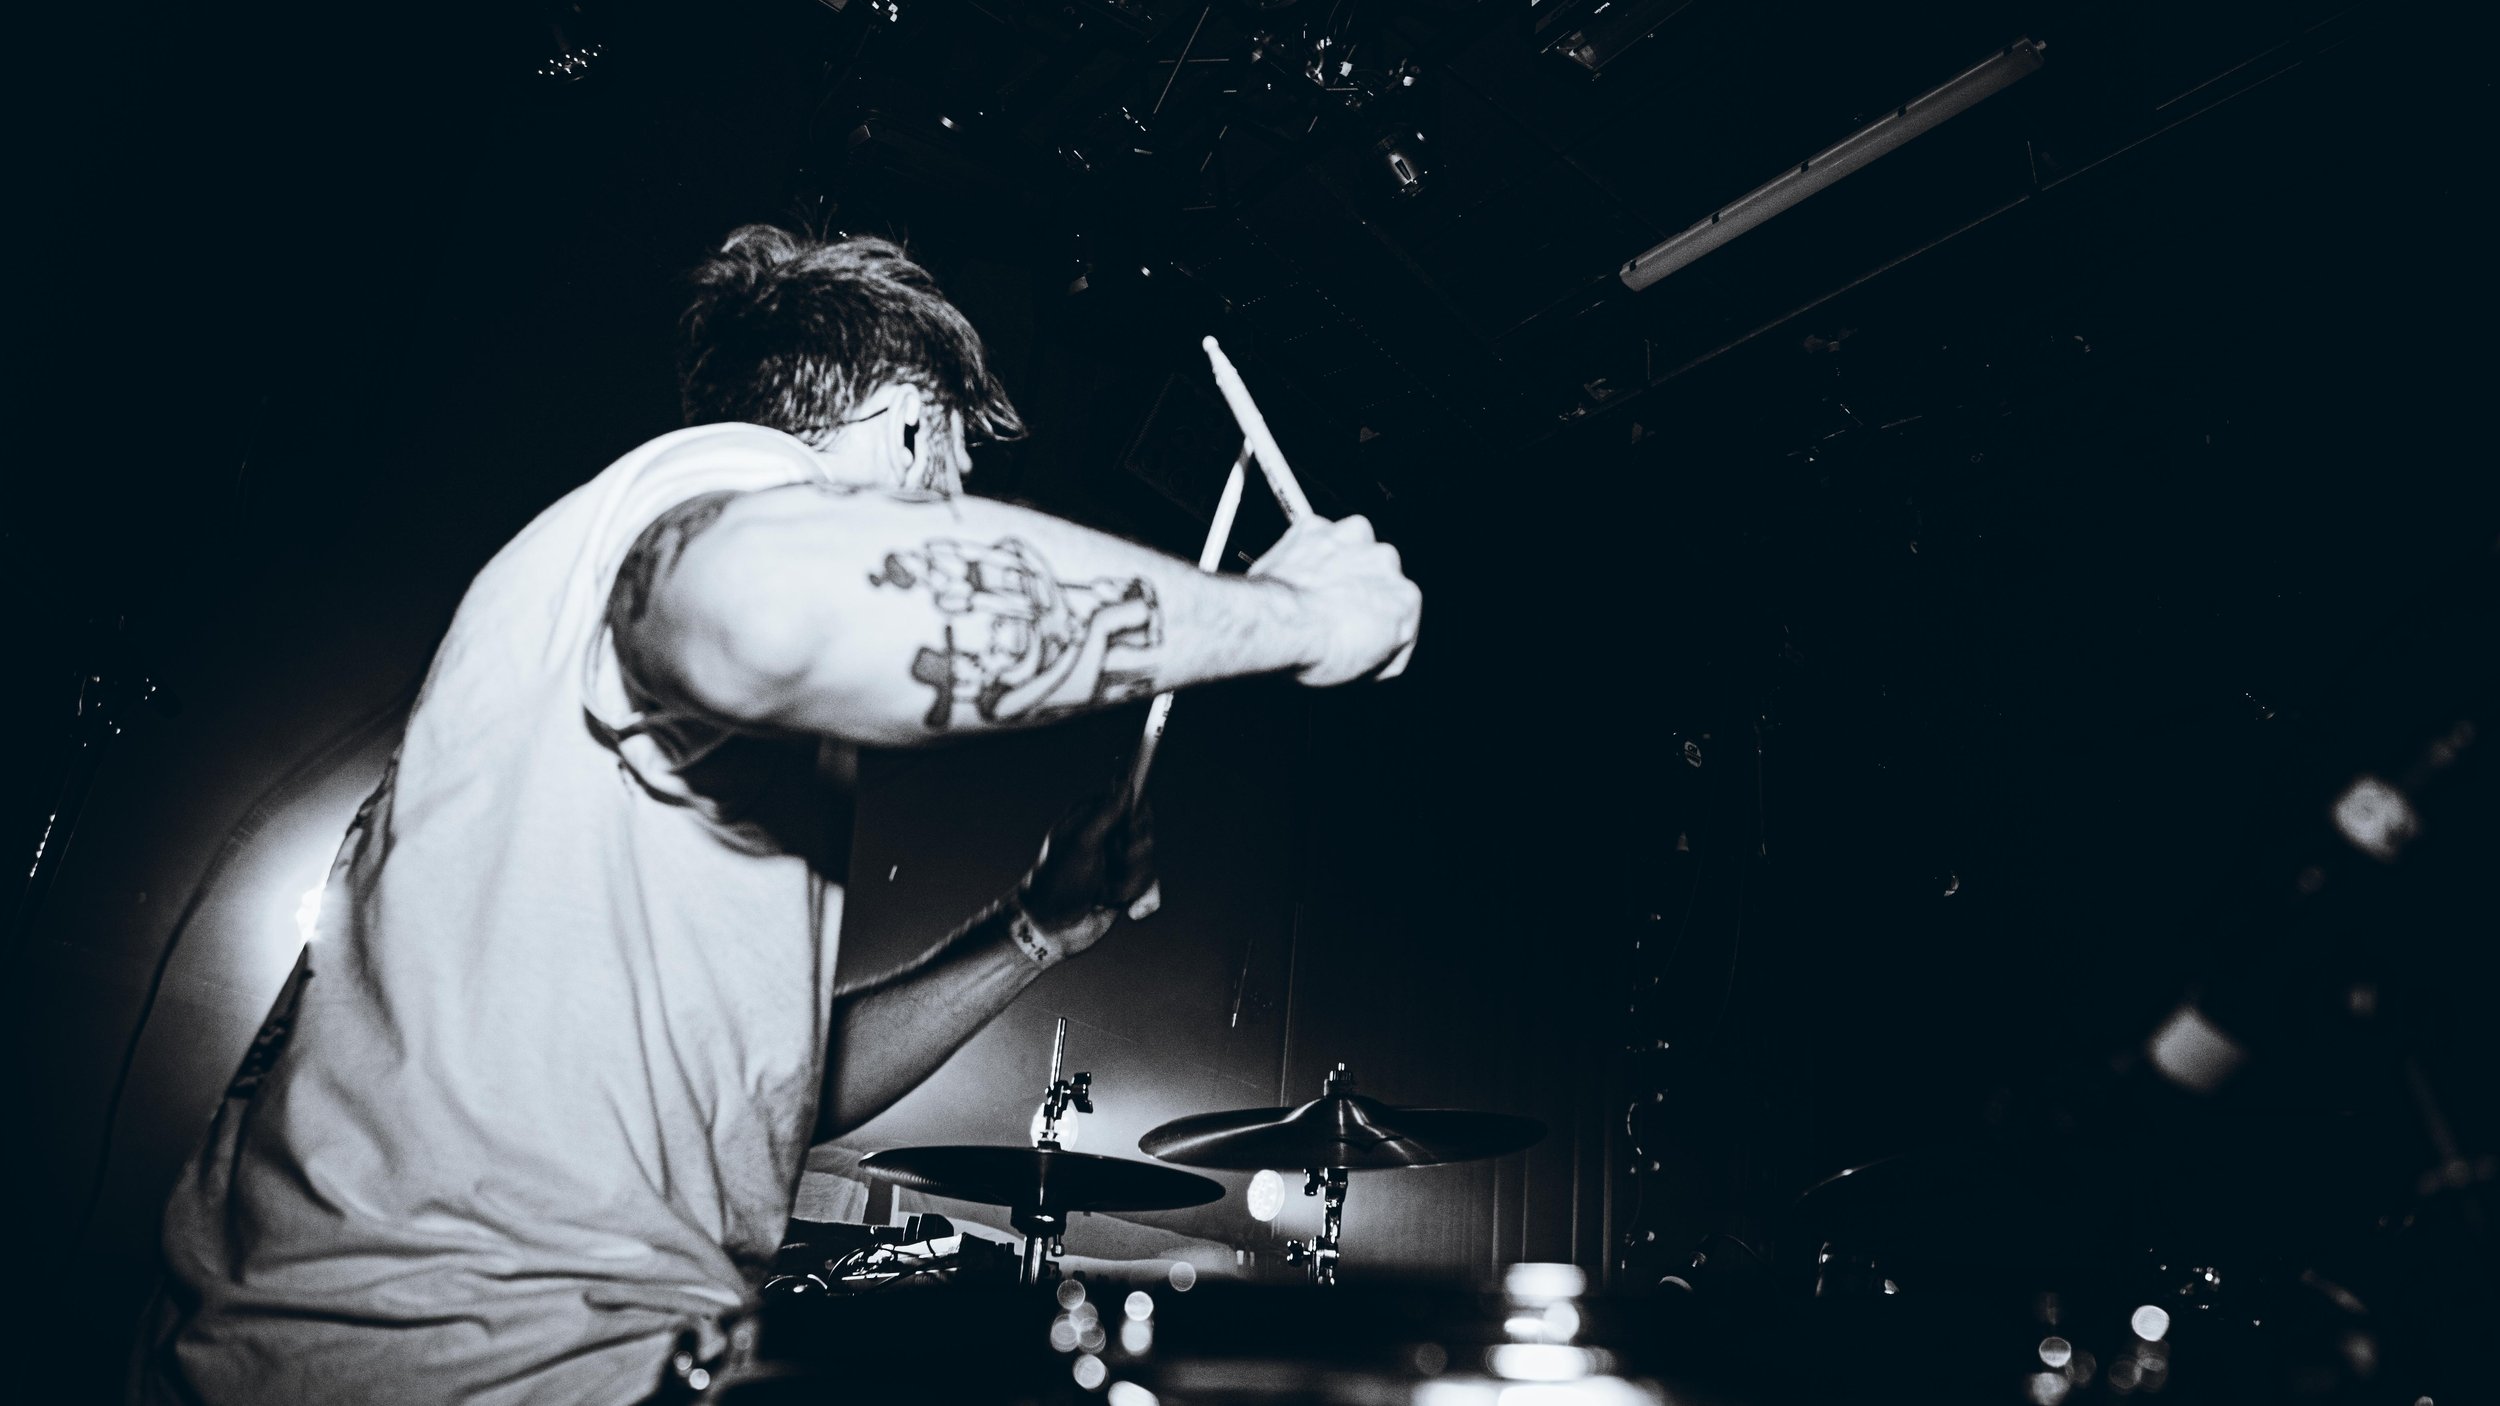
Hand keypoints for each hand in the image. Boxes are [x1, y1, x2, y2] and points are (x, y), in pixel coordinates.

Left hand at [1016, 787, 1157, 958]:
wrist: (1050, 927)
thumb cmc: (1057, 881)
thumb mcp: (1082, 842)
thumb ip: (1107, 812)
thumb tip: (1125, 782)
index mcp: (1092, 817)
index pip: (1130, 802)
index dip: (1136, 818)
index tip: (1128, 833)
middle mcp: (1105, 837)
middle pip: (1144, 833)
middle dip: (1133, 856)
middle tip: (1114, 864)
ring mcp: (1114, 862)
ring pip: (1147, 862)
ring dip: (1130, 881)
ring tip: (1107, 892)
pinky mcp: (1123, 886)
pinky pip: (1148, 885)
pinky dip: (1140, 897)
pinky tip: (1127, 907)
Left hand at [1249, 514, 1421, 685]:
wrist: (1277, 624)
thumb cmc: (1318, 650)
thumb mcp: (1364, 671)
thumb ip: (1381, 651)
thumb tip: (1373, 649)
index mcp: (1405, 598)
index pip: (1400, 615)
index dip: (1377, 631)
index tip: (1359, 641)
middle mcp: (1385, 561)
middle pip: (1376, 578)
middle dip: (1358, 594)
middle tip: (1331, 619)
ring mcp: (1351, 538)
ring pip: (1351, 551)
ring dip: (1337, 568)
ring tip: (1313, 597)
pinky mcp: (1315, 527)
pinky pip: (1315, 539)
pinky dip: (1307, 554)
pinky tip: (1297, 579)